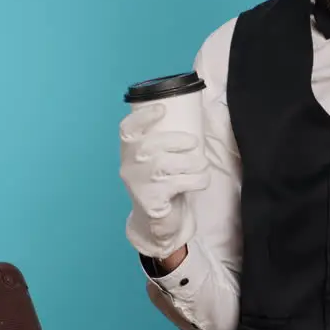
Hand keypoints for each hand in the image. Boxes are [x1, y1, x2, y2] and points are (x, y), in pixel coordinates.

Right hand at [118, 104, 209, 259]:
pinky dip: (197, 180)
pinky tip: (202, 180)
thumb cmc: (161, 181)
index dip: (142, 116)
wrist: (157, 221)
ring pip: (166, 165)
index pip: (126, 129)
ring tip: (203, 165)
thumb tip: (195, 117)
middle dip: (177, 140)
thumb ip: (166, 141)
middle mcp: (129, 166)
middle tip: (195, 143)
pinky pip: (178, 184)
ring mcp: (139, 184)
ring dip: (193, 163)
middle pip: (150, 146)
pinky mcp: (151, 201)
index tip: (161, 109)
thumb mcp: (158, 158)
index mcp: (129, 150)